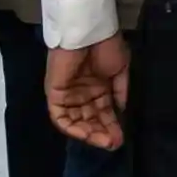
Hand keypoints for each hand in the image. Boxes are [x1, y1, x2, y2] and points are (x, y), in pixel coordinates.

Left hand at [45, 34, 129, 149]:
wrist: (89, 33)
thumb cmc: (107, 46)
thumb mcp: (121, 68)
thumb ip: (120, 90)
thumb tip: (120, 110)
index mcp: (99, 87)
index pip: (104, 112)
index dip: (112, 125)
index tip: (121, 138)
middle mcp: (83, 95)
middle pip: (91, 120)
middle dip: (102, 132)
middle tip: (114, 143)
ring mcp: (69, 96)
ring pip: (77, 122)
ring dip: (90, 133)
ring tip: (104, 141)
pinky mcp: (55, 95)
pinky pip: (61, 118)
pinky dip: (72, 128)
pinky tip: (87, 134)